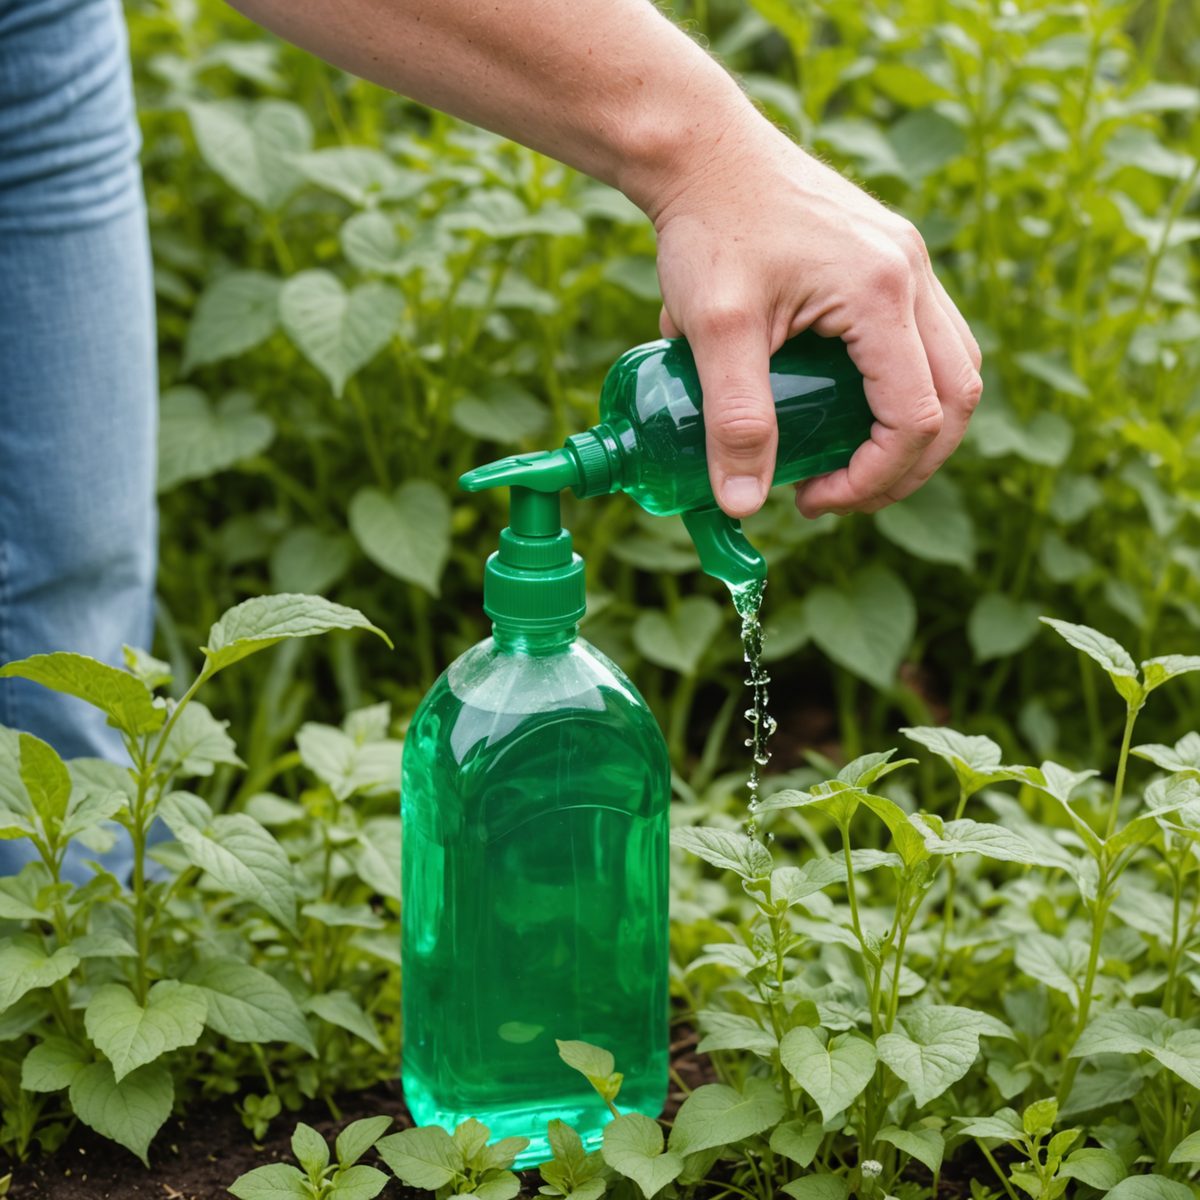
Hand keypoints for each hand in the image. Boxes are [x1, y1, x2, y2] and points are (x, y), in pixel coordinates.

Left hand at [648, 114, 981, 518]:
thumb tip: (743, 505)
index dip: (875, 478)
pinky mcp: (891, 257)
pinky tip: (849, 404)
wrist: (701, 152)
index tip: (814, 499)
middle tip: (841, 494)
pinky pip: (926, 338)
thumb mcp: (714, 329)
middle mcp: (913, 274)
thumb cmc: (706, 229)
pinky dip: (905, 387)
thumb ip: (733, 419)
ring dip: (916, 428)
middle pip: (956, 398)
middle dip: (907, 466)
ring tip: (851, 460)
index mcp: (882, 293)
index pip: (915, 417)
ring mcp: (909, 261)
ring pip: (953, 368)